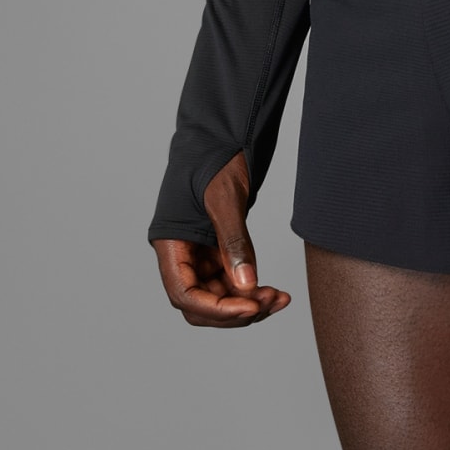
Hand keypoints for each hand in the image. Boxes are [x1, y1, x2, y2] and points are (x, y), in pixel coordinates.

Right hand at [152, 153, 290, 327]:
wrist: (222, 138)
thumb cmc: (214, 159)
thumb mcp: (225, 199)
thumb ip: (234, 242)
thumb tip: (247, 284)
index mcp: (170, 242)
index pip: (184, 294)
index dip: (216, 308)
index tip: (249, 307)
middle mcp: (181, 256)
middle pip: (201, 305)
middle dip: (235, 311)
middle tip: (269, 301)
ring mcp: (200, 257)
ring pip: (220, 299)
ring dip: (249, 305)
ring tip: (279, 298)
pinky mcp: (218, 255)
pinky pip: (234, 285)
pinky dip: (254, 293)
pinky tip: (276, 293)